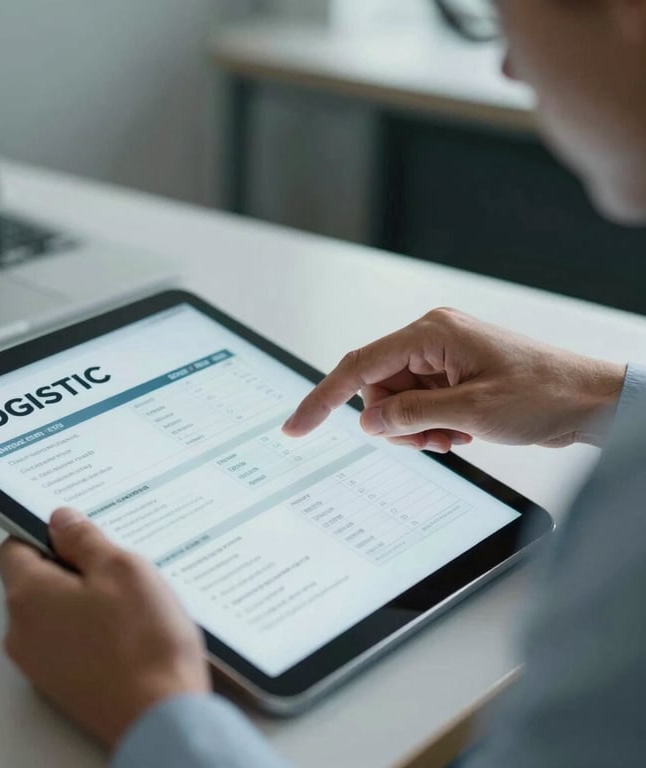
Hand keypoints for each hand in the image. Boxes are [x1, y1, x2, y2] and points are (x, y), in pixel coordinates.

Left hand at [0, 508, 209, 749]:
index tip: (77, 533)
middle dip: (73, 568)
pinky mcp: (61, 686)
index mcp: (28, 595)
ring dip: (85, 600)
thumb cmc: (143, 641)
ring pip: (54, 612)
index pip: (13, 547)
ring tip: (130, 603)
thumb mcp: (121, 567)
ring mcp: (39, 664)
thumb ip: (84, 538)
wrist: (160, 715)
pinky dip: (92, 630)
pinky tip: (128, 632)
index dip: (45, 534)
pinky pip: (68, 641)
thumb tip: (61, 520)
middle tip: (117, 569)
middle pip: (35, 580)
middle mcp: (22, 632)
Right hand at [283, 308, 625, 451]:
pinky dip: (430, 426)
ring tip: (452, 435)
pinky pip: (419, 406)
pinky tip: (460, 432)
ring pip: (397, 401)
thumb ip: (409, 416)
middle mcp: (432, 339)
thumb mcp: (469, 412)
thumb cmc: (543, 394)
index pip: (360, 366)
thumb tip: (367, 422)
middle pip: (377, 387)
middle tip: (427, 439)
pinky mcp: (453, 376)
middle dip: (393, 422)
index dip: (323, 398)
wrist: (591, 402)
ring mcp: (443, 358)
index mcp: (431, 333)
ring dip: (415, 428)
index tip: (296, 426)